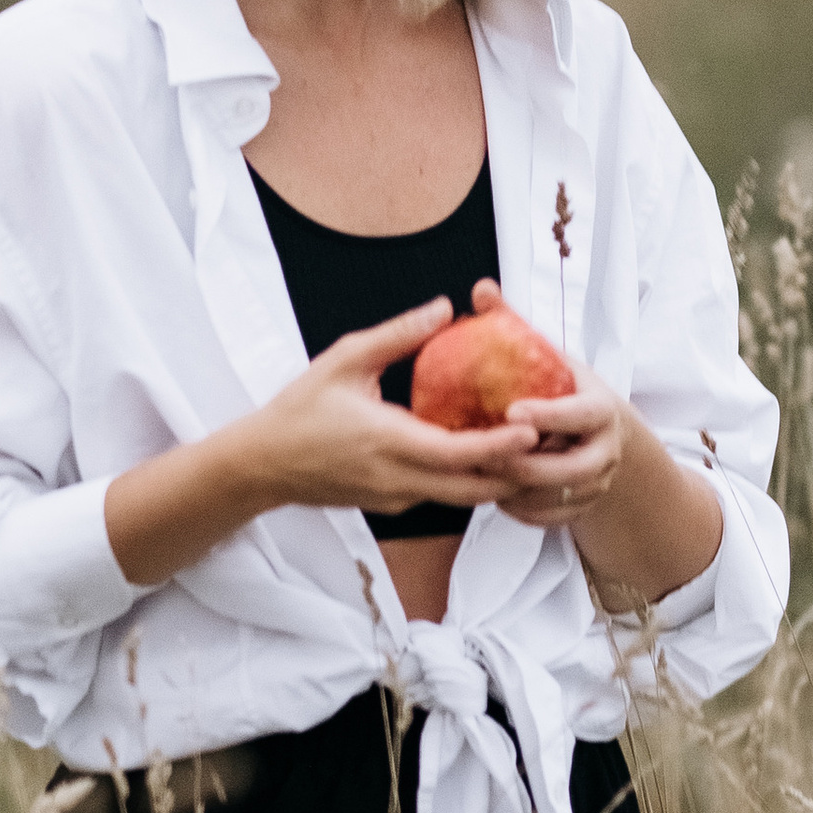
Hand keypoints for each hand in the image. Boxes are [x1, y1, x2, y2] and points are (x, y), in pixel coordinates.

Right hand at [244, 297, 540, 516]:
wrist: (262, 465)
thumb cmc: (300, 408)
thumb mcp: (345, 359)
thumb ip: (398, 334)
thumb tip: (445, 308)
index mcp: (389, 442)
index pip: (459, 453)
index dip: (501, 445)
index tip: (535, 428)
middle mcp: (399, 479)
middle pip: (474, 489)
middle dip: (515, 473)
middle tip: (550, 446)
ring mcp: (397, 498)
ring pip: (462, 498)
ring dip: (496, 479)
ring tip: (530, 452)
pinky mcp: (392, 504)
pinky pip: (442, 495)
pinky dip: (469, 480)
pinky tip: (485, 456)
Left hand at [460, 279, 722, 603]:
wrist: (608, 435)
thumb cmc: (569, 388)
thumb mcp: (552, 357)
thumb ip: (517, 325)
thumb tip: (481, 289)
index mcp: (601, 409)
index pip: (580, 414)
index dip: (548, 414)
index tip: (511, 409)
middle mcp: (605, 450)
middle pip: (570, 469)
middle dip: (526, 466)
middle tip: (483, 454)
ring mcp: (597, 484)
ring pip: (556, 499)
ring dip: (517, 492)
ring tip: (482, 475)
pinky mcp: (583, 508)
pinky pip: (549, 519)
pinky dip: (519, 512)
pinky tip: (492, 495)